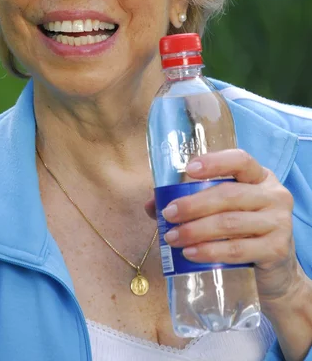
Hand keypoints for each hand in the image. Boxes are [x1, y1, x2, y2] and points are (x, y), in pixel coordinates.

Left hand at [145, 149, 302, 305]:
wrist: (275, 272)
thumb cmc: (243, 232)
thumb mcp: (223, 210)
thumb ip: (191, 202)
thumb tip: (152, 204)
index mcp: (260, 177)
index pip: (240, 160)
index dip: (214, 162)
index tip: (188, 170)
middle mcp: (274, 195)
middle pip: (229, 194)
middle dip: (193, 205)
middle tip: (168, 214)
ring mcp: (279, 222)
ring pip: (230, 223)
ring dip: (195, 230)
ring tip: (172, 237)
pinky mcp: (277, 250)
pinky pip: (237, 250)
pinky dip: (210, 251)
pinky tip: (190, 253)